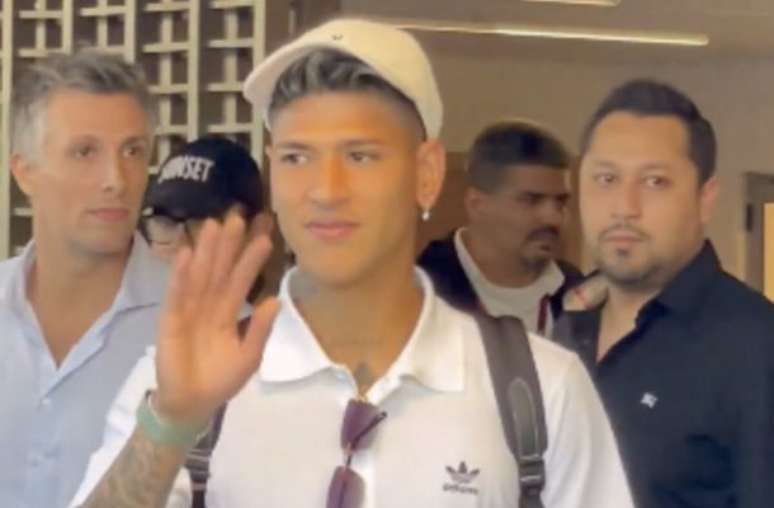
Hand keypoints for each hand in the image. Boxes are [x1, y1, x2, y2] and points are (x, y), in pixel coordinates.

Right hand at [153, 214, 279, 424]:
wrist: (192, 404)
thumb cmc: (221, 379)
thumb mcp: (248, 356)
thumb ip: (259, 330)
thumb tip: (275, 301)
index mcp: (229, 311)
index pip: (242, 279)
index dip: (252, 257)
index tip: (265, 233)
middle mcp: (210, 304)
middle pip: (220, 268)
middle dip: (229, 244)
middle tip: (238, 215)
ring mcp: (189, 309)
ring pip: (200, 274)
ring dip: (205, 251)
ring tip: (214, 225)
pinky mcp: (171, 319)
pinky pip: (177, 294)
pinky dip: (180, 274)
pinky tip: (185, 253)